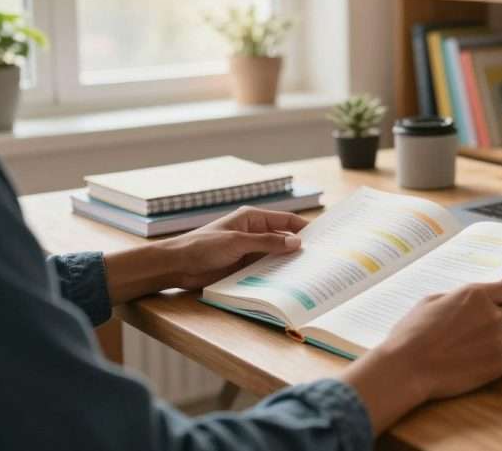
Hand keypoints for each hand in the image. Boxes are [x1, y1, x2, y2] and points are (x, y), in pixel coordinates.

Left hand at [103, 207, 307, 303]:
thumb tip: (296, 243)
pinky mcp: (245, 268)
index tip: (324, 238)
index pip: (286, 221)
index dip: (304, 228)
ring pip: (277, 256)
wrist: (177, 266)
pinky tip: (290, 282)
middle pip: (284, 239)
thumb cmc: (202, 246)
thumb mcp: (237, 242)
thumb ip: (267, 243)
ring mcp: (251, 251)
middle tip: (322, 258)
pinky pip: (266, 270)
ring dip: (289, 263)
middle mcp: (255, 233)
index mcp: (253, 218)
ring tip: (310, 273)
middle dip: (300, 247)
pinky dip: (277, 275)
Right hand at [340, 282, 501, 433]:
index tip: (500, 308)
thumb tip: (469, 301)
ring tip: (483, 350)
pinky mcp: (496, 366)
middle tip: (490, 332)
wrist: (407, 367)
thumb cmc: (412, 334)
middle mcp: (491, 315)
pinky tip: (483, 363)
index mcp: (475, 295)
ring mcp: (496, 341)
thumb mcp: (430, 302)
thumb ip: (457, 298)